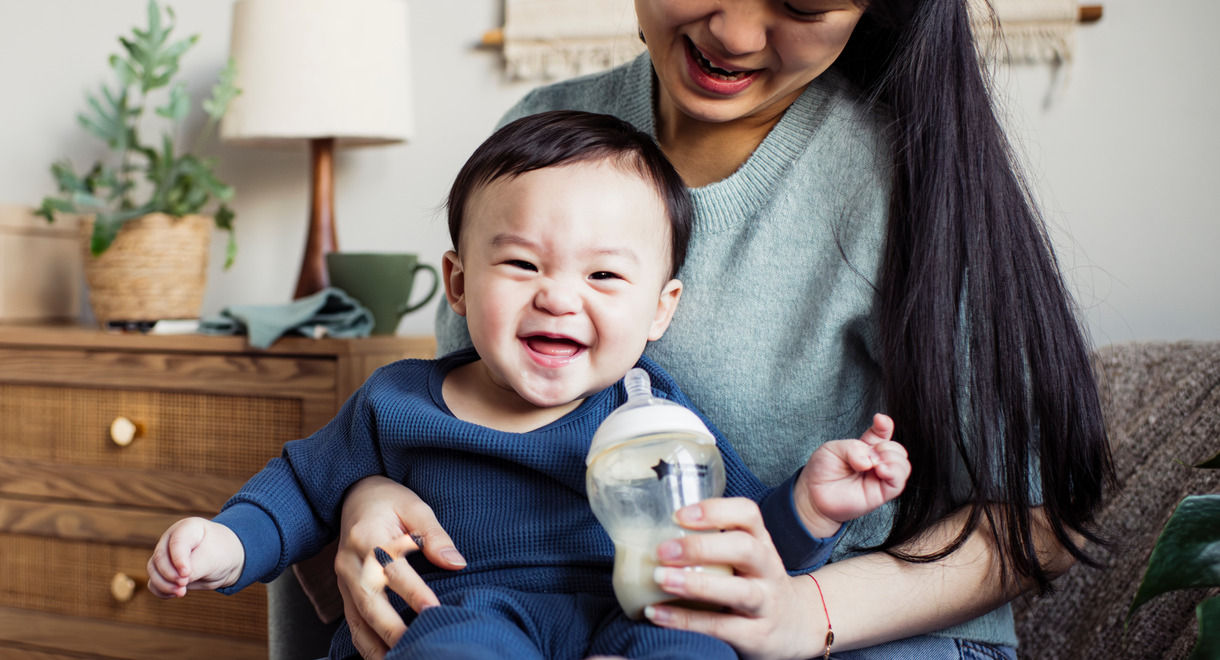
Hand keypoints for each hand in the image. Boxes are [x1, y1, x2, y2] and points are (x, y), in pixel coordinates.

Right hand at [146, 517, 243, 597]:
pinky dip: (161, 590)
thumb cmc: (221, 553)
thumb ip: (196, 568)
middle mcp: (171, 539)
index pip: (176, 542)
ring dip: (164, 584)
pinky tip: (175, 593)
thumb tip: (179, 581)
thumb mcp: (213, 558)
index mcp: (187, 528)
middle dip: (170, 574)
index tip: (186, 574)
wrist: (226, 560)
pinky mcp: (164, 570)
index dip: (178, 560)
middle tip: (184, 584)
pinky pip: (154, 581)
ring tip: (181, 592)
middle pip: (160, 557)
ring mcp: (166, 554)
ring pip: (153, 570)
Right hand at [335, 476, 466, 659]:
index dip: (413, 592)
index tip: (434, 609)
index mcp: (369, 537)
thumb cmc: (389, 502)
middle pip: (370, 601)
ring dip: (376, 645)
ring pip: (357, 619)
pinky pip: (353, 623)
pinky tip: (385, 658)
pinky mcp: (345, 592)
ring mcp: (344, 580)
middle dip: (392, 629)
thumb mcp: (415, 506)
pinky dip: (367, 644)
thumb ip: (434, 536)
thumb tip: (456, 564)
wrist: (353, 496)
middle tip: (416, 645)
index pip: (393, 569)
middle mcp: (351, 563)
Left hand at [643, 498, 825, 659]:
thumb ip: (713, 544)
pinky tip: (656, 613)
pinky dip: (685, 620)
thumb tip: (650, 530)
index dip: (715, 510)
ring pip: (739, 592)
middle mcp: (767, 570)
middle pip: (745, 549)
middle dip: (702, 547)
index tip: (678, 515)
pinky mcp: (756, 635)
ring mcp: (765, 604)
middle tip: (663, 550)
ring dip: (696, 584)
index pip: (748, 515)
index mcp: (761, 543)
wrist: (797, 627)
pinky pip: (721, 627)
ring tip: (660, 578)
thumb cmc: (756, 584)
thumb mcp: (745, 558)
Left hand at [795, 413, 908, 535]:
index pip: (882, 433)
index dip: (885, 425)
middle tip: (868, 454)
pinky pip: (898, 482)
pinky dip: (894, 472)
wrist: (813, 495)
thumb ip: (853, 448)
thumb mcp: (832, 449)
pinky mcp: (881, 494)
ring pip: (903, 465)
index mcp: (865, 448)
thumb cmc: (821, 471)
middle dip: (886, 446)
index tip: (879, 420)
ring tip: (874, 464)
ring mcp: (879, 478)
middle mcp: (875, 462)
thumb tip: (870, 462)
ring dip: (892, 459)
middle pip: (897, 449)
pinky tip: (881, 470)